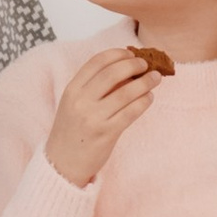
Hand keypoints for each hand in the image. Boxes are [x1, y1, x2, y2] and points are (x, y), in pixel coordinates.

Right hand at [44, 45, 166, 186]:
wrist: (62, 163)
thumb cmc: (72, 131)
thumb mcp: (73, 103)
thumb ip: (93, 87)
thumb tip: (125, 68)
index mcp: (72, 89)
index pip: (97, 62)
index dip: (117, 54)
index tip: (130, 53)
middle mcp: (81, 101)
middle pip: (113, 73)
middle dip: (134, 64)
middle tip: (145, 65)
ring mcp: (94, 117)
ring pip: (126, 92)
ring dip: (145, 82)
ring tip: (155, 78)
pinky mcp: (107, 133)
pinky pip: (132, 112)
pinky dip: (144, 101)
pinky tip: (149, 97)